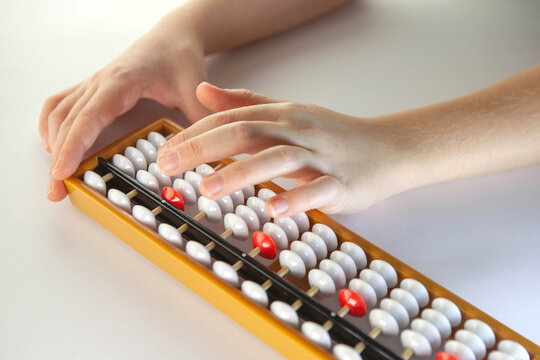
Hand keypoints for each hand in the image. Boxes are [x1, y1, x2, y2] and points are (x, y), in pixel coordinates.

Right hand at [40, 19, 208, 201]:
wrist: (172, 37)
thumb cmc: (180, 59)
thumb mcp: (194, 90)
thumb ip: (201, 121)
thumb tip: (207, 155)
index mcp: (123, 81)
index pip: (90, 115)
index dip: (74, 145)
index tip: (61, 172)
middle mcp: (100, 82)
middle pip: (67, 121)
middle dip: (58, 158)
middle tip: (55, 191)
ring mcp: (93, 84)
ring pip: (58, 114)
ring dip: (52, 145)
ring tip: (55, 177)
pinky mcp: (92, 89)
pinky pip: (60, 105)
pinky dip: (52, 127)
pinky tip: (56, 146)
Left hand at [157, 83, 412, 215]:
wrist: (388, 148)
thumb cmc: (333, 134)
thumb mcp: (287, 113)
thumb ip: (245, 103)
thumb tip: (203, 91)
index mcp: (281, 116)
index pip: (231, 120)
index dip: (195, 134)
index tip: (164, 152)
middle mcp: (297, 132)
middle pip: (247, 134)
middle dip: (204, 148)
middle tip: (168, 165)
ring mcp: (320, 157)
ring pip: (278, 159)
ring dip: (242, 173)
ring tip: (209, 188)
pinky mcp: (342, 183)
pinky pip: (317, 191)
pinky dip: (295, 198)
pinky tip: (273, 209)